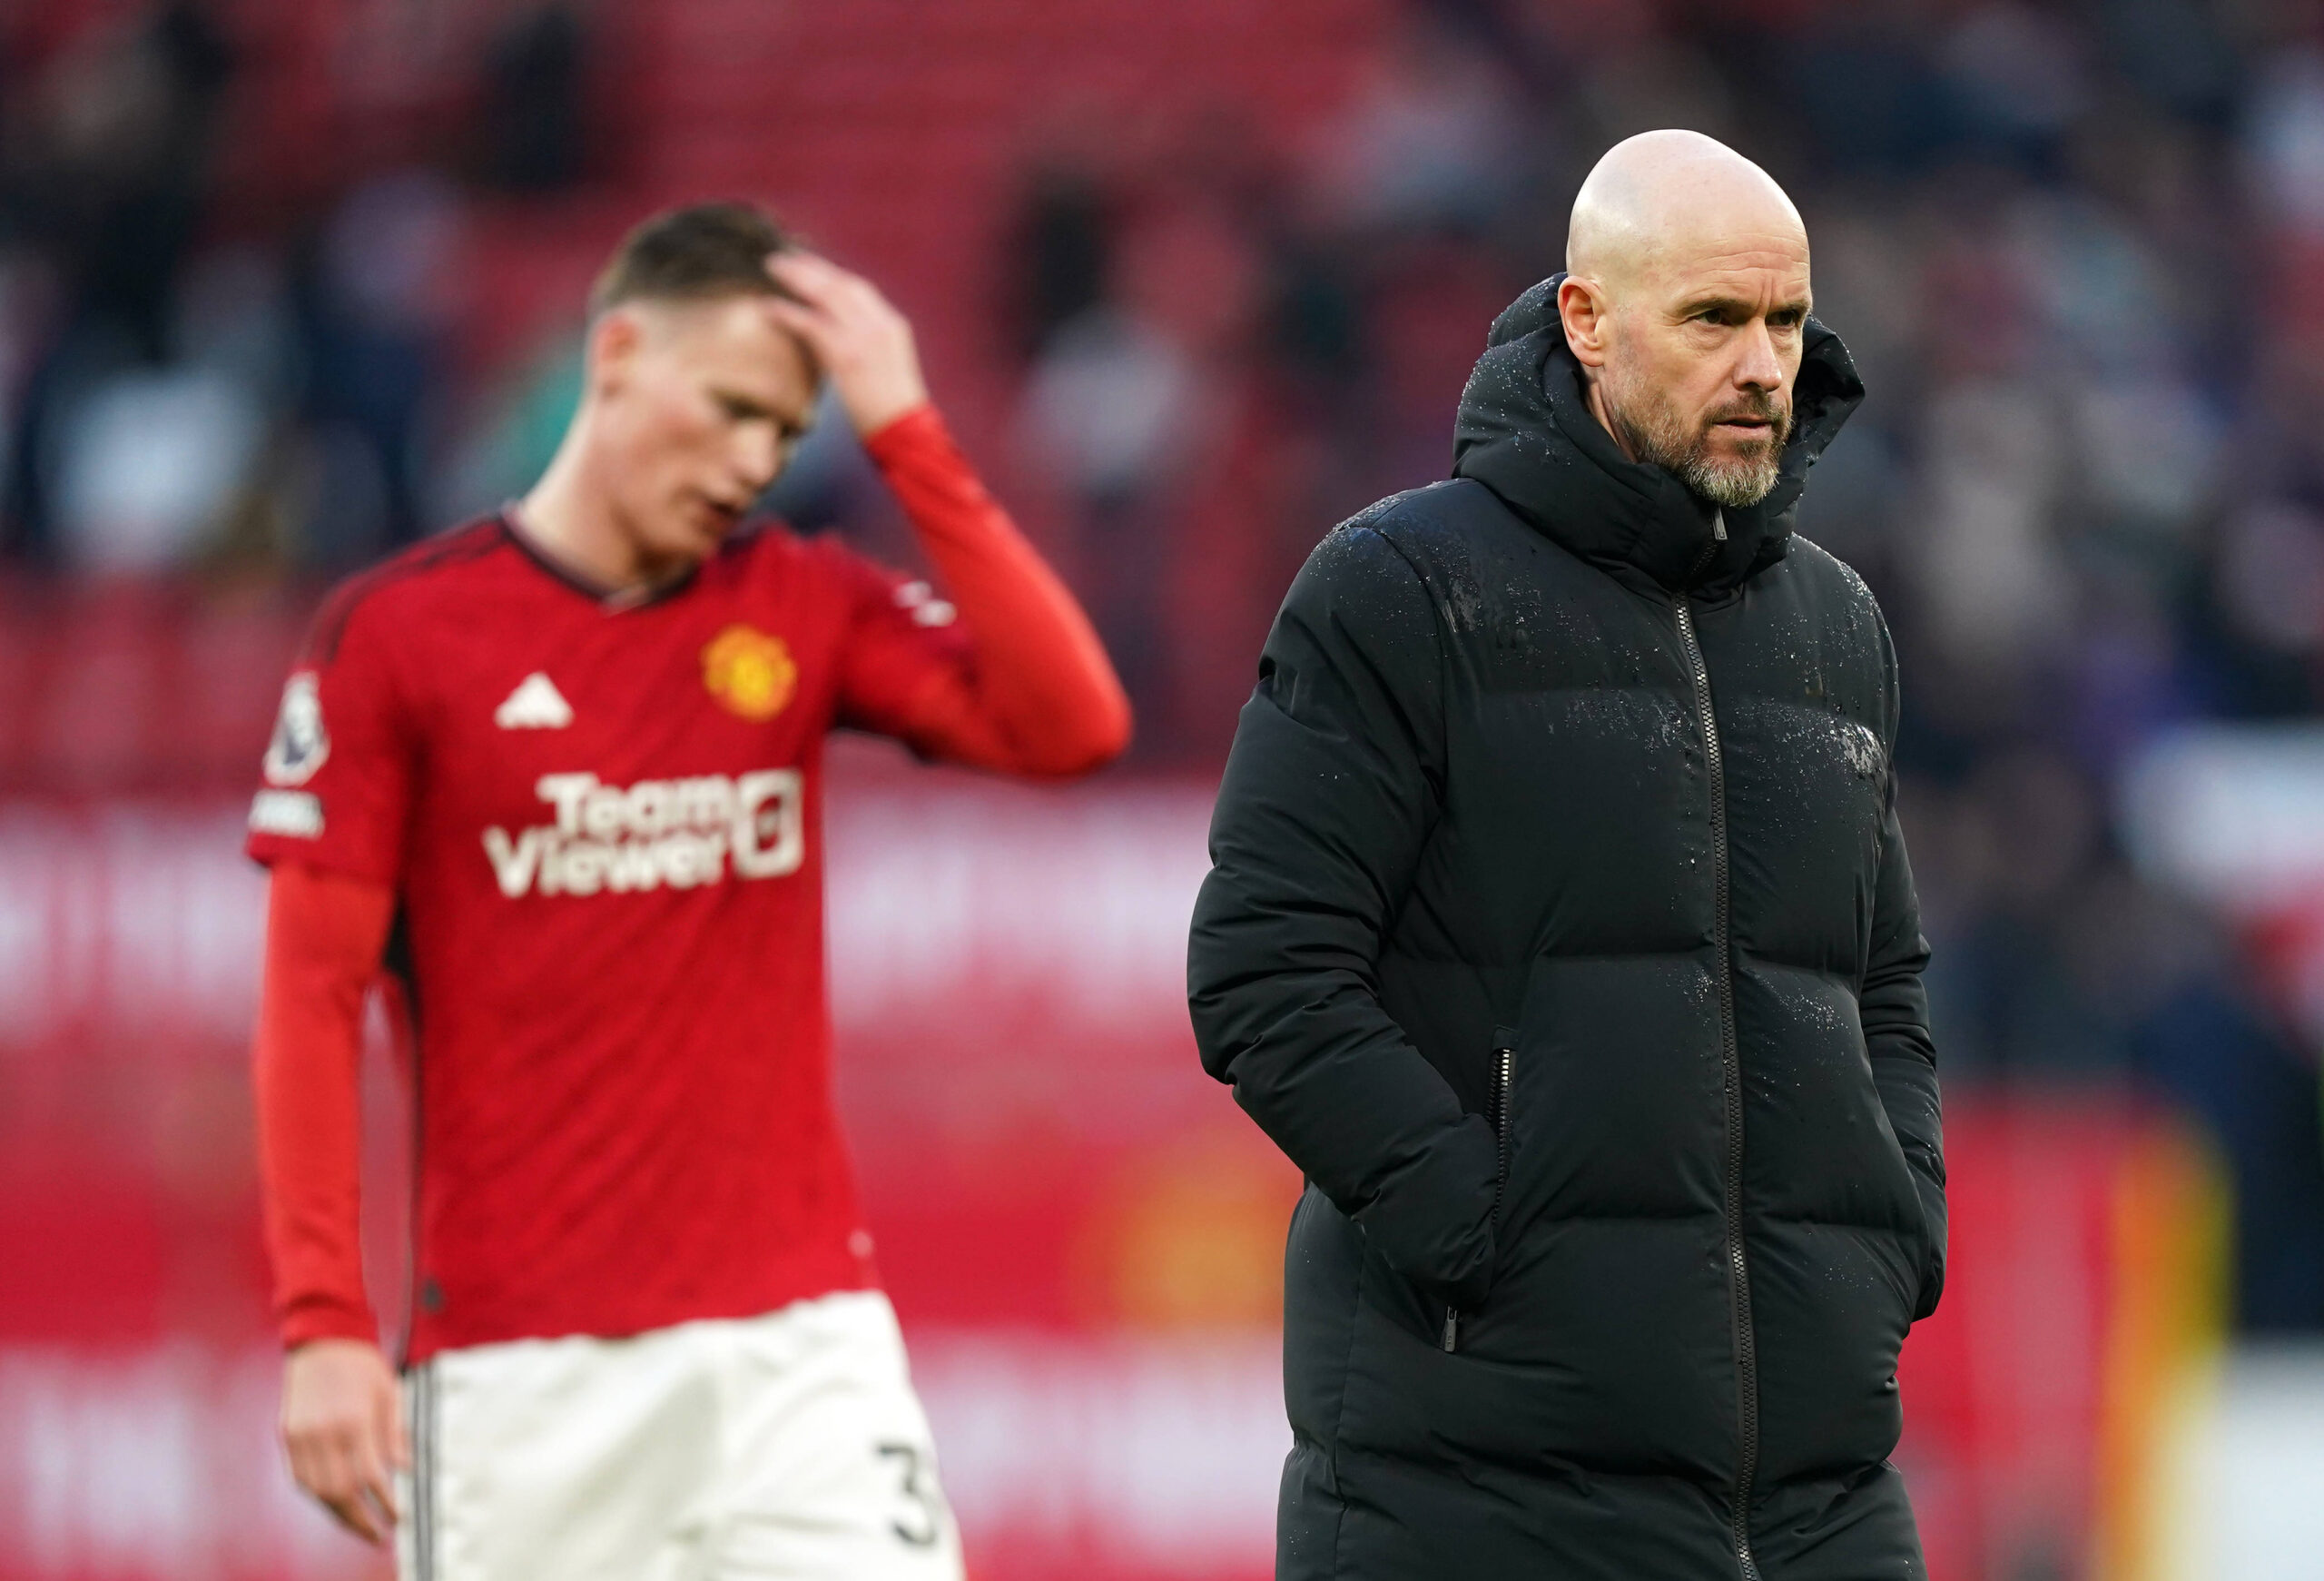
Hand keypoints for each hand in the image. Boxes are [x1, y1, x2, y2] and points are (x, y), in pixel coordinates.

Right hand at [281, 1338, 407, 1544]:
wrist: (322, 1338)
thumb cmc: (362, 1364)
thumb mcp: (390, 1392)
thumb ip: (395, 1434)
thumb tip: (406, 1469)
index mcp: (355, 1421)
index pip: (371, 1477)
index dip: (385, 1502)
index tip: (398, 1517)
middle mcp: (324, 1433)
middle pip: (340, 1492)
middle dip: (360, 1520)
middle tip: (378, 1534)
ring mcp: (301, 1436)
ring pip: (317, 1490)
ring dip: (338, 1513)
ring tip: (358, 1524)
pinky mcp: (287, 1435)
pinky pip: (300, 1477)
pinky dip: (318, 1495)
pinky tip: (334, 1502)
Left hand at [764, 252, 929, 436]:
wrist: (906, 432)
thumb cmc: (895, 411)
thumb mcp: (889, 369)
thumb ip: (870, 347)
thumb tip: (842, 341)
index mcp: (892, 325)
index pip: (859, 288)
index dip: (830, 274)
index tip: (809, 265)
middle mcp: (880, 323)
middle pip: (840, 282)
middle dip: (810, 266)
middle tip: (784, 257)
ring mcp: (864, 337)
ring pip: (825, 293)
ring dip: (796, 277)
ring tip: (772, 267)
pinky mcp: (846, 354)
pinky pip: (810, 323)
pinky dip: (788, 312)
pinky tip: (768, 307)